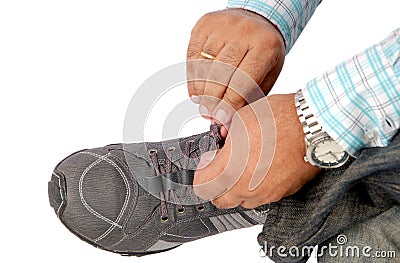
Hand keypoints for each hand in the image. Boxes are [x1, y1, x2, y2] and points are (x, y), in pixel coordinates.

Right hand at [187, 8, 285, 127]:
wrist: (257, 17)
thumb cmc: (263, 50)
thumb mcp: (267, 74)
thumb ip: (249, 99)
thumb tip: (227, 125)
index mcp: (265, 46)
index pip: (242, 82)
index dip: (229, 104)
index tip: (220, 120)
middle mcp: (244, 32)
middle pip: (220, 74)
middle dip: (212, 99)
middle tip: (208, 114)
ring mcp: (223, 26)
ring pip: (204, 66)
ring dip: (200, 90)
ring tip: (202, 104)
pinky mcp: (205, 24)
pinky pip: (193, 55)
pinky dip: (192, 76)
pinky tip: (196, 89)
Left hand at [193, 94, 320, 208]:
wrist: (312, 127)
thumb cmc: (279, 119)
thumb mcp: (240, 120)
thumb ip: (226, 137)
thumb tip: (222, 141)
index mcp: (230, 169)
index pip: (201, 186)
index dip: (201, 173)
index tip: (207, 164)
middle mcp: (246, 187)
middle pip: (219, 200)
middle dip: (216, 185)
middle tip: (223, 168)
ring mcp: (265, 193)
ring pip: (242, 201)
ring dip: (237, 188)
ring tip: (246, 167)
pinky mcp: (282, 194)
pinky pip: (263, 197)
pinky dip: (258, 188)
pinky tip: (264, 169)